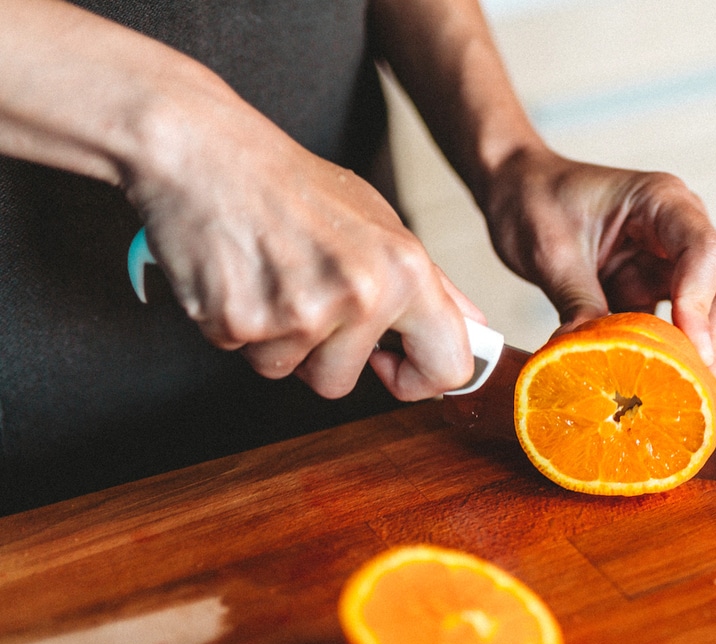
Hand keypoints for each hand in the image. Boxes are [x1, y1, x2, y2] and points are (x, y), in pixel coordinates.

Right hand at [127, 81, 483, 401]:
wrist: (202, 150)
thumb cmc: (292, 186)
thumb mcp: (381, 224)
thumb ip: (431, 285)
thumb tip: (474, 329)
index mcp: (405, 271)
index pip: (448, 367)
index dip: (419, 379)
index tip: (391, 363)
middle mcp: (360, 294)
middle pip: (342, 383)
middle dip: (319, 352)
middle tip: (303, 290)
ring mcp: (297, 312)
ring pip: (287, 371)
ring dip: (275, 338)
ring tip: (270, 275)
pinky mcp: (238, 321)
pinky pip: (241, 355)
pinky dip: (236, 325)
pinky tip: (239, 275)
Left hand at [479, 146, 715, 401]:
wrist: (516, 189)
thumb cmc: (534, 200)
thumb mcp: (551, 252)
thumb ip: (578, 302)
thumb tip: (592, 360)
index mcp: (661, 201)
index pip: (703, 251)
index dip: (702, 304)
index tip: (694, 351)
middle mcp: (679, 228)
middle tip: (704, 390)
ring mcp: (671, 260)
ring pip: (712, 309)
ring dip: (705, 353)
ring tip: (698, 402)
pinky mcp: (655, 288)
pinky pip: (678, 325)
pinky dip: (676, 356)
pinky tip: (672, 392)